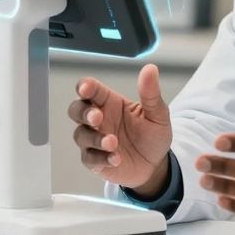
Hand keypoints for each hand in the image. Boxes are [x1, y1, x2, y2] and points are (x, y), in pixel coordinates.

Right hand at [67, 64, 172, 192]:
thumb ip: (151, 93)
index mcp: (110, 103)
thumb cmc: (152, 136)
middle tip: (97, 118)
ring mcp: (94, 140)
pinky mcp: (95, 160)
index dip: (84, 87)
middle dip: (83, 112)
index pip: (90, 89)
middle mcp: (99, 120)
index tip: (86, 89)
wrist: (156, 165)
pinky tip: (115, 158)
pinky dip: (100, 158)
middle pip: (76, 110)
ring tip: (113, 143)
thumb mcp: (157, 114)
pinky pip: (89, 158)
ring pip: (81, 134)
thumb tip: (150, 69)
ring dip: (95, 138)